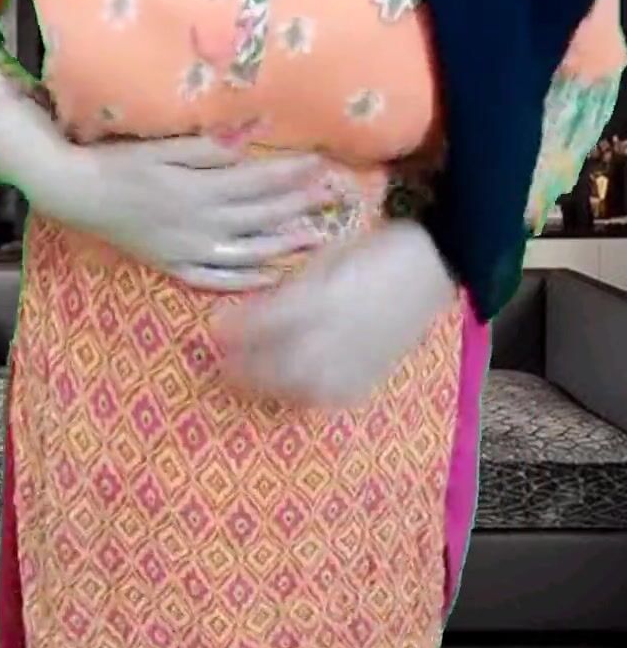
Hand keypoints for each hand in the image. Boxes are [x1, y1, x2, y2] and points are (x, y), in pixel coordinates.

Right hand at [0, 74, 333, 290]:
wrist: (77, 195)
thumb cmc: (119, 162)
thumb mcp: (162, 147)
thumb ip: (207, 148)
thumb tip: (250, 140)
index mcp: (199, 190)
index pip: (258, 181)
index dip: (292, 173)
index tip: (322, 164)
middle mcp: (200, 225)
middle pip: (260, 216)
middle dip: (299, 205)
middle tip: (333, 197)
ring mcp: (189, 250)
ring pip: (248, 251)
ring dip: (284, 244)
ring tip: (316, 236)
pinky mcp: (175, 265)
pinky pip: (218, 277)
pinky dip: (247, 278)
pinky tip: (272, 274)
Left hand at [214, 219, 455, 406]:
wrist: (436, 268)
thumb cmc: (376, 251)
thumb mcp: (327, 255)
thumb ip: (292, 283)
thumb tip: (255, 305)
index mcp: (321, 298)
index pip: (264, 323)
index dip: (232, 329)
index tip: (212, 329)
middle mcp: (334, 336)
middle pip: (274, 364)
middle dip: (241, 366)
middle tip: (219, 362)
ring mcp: (353, 361)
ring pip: (296, 387)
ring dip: (266, 385)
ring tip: (246, 378)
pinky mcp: (369, 377)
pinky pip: (326, 397)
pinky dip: (301, 396)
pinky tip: (289, 389)